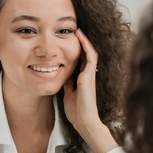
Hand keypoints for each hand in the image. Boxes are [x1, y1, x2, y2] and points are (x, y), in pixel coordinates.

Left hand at [63, 29, 117, 152]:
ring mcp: (90, 75)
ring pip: (90, 53)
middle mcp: (88, 76)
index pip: (80, 61)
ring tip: (78, 30)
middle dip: (81, 43)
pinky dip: (86, 47)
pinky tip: (80, 38)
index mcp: (83, 80)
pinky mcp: (89, 76)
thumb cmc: (77, 113)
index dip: (76, 51)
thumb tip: (62, 77)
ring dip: (84, 41)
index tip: (69, 41)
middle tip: (74, 31)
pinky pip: (90, 57)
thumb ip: (68, 85)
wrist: (84, 122)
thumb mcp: (68, 95)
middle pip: (86, 54)